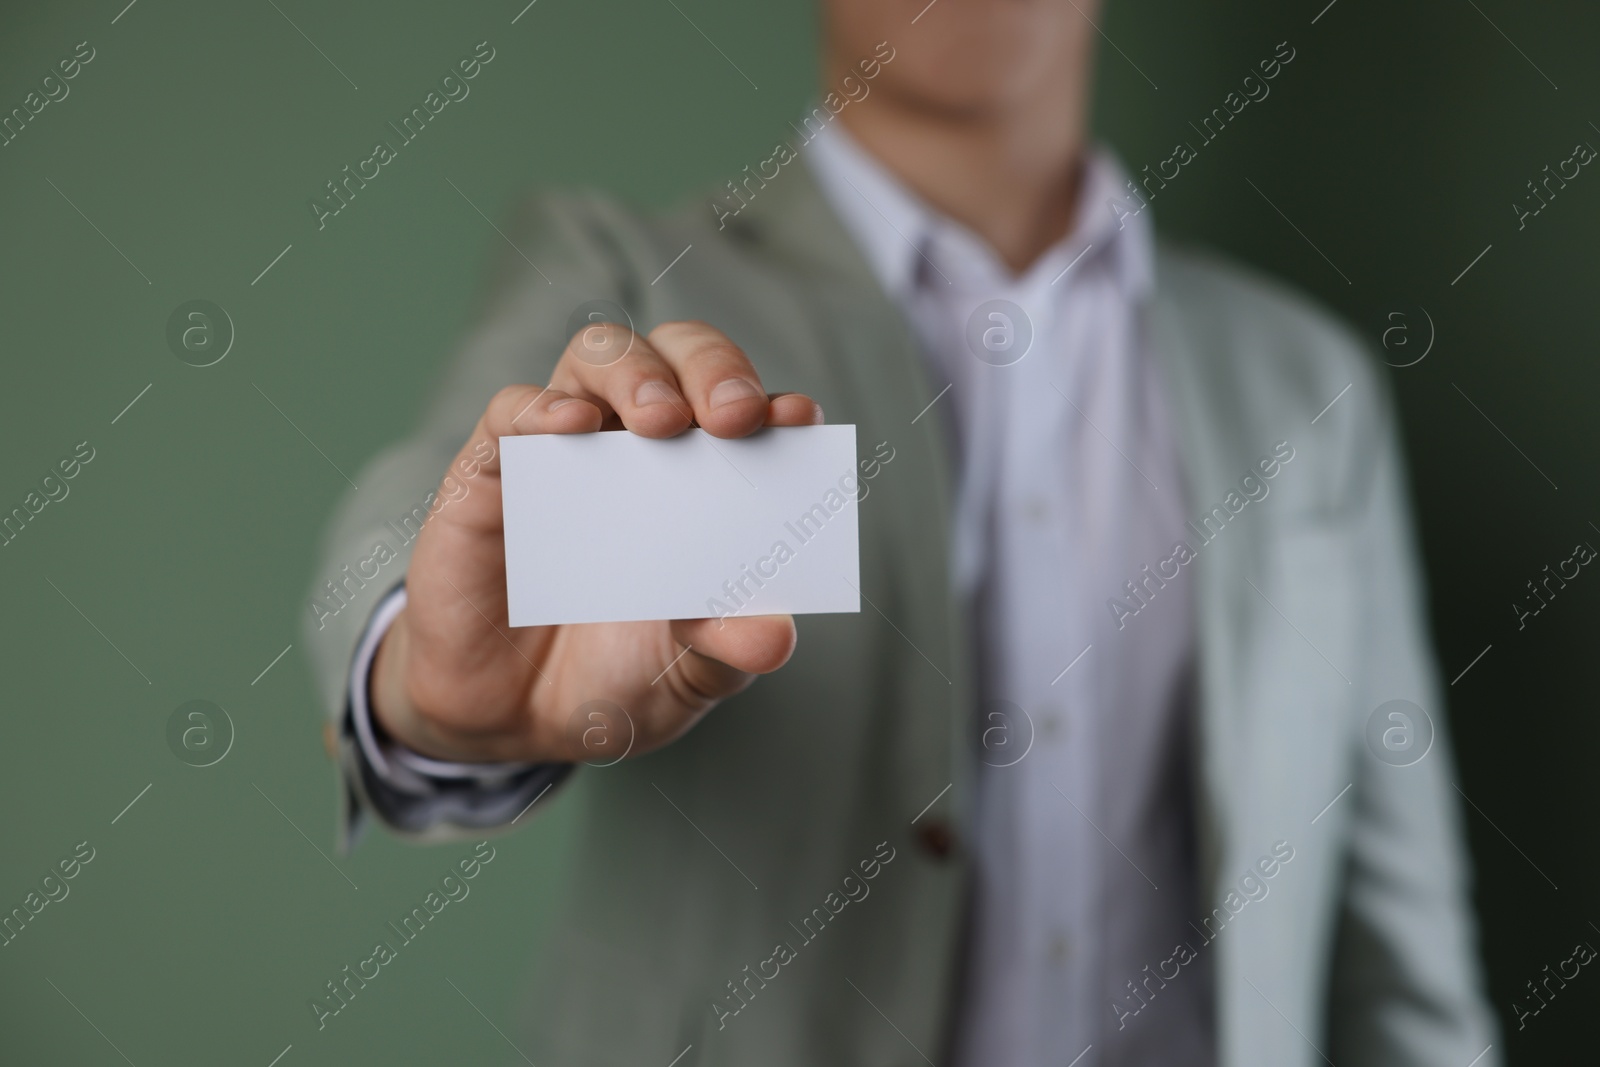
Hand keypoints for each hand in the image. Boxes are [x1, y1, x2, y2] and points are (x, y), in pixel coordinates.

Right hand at [369, 321, 822, 764]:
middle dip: (714, 369)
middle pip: (681, 356)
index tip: (796, 419)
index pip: (749, 412)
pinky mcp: (493, 472)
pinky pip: (513, 411)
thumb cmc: (618, 676)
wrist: (515, 723)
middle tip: (734, 416)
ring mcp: (568, 450)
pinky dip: (542, 407)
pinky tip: (570, 427)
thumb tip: (774, 637)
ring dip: (636, 371)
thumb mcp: (687, 675)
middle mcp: (642, 445)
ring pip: (600, 355)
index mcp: (709, 479)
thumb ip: (729, 647)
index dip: (775, 404)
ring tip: (662, 420)